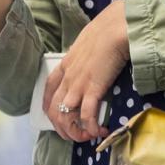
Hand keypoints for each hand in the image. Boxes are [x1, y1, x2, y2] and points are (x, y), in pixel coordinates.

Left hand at [44, 0, 129, 141]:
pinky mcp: (92, 89)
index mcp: (65, 64)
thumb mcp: (88, 42)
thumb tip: (94, 56)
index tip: (58, 117)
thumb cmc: (106, 30)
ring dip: (75, 131)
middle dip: (62, 128)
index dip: (50, 107)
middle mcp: (67, 77)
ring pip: (65, 116)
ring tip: (87, 136)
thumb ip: (86, 53)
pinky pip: (87, 115)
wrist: (115, 28)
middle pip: (54, 109)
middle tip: (76, 135)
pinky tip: (99, 130)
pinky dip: (91, 127)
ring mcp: (78, 84)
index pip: (48, 90)